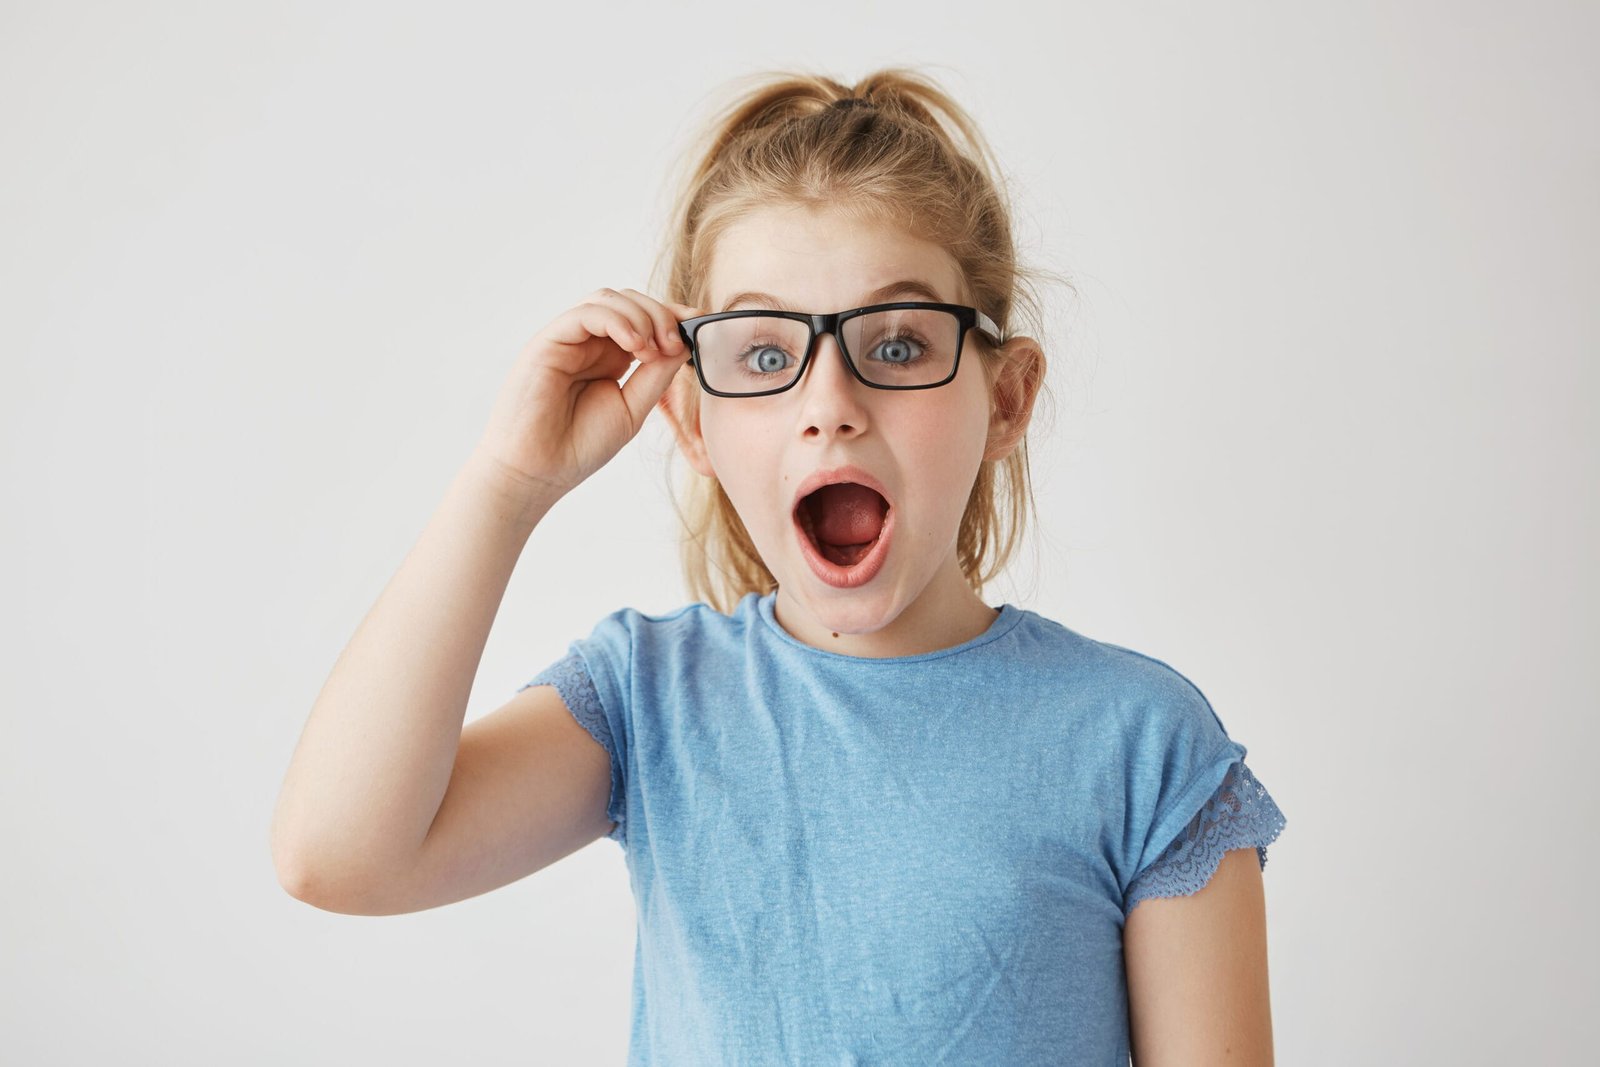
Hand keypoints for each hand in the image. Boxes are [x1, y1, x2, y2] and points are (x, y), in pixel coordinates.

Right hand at [473, 287, 702, 503]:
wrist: (537, 473)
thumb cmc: (578, 446)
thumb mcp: (632, 408)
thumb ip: (656, 376)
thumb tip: (683, 343)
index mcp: (610, 358)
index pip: (643, 319)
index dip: (673, 316)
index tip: (700, 323)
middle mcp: (588, 343)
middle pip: (629, 301)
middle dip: (661, 315)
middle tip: (675, 343)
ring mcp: (567, 340)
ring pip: (608, 299)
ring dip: (641, 316)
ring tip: (653, 349)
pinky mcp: (548, 341)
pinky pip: (585, 313)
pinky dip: (616, 320)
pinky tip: (635, 345)